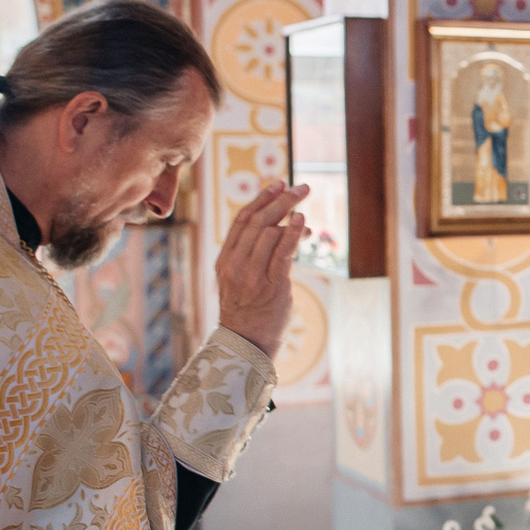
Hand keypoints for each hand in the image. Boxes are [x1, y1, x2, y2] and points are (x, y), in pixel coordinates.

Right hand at [216, 182, 310, 356]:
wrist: (246, 344)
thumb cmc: (248, 310)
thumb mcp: (240, 279)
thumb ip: (254, 254)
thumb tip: (283, 225)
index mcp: (225, 260)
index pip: (241, 221)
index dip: (260, 199)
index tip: (276, 184)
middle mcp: (235, 265)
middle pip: (257, 221)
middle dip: (280, 200)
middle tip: (299, 187)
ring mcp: (252, 275)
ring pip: (270, 233)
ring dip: (290, 213)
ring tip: (303, 203)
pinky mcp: (272, 285)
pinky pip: (283, 253)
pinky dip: (293, 233)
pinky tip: (302, 221)